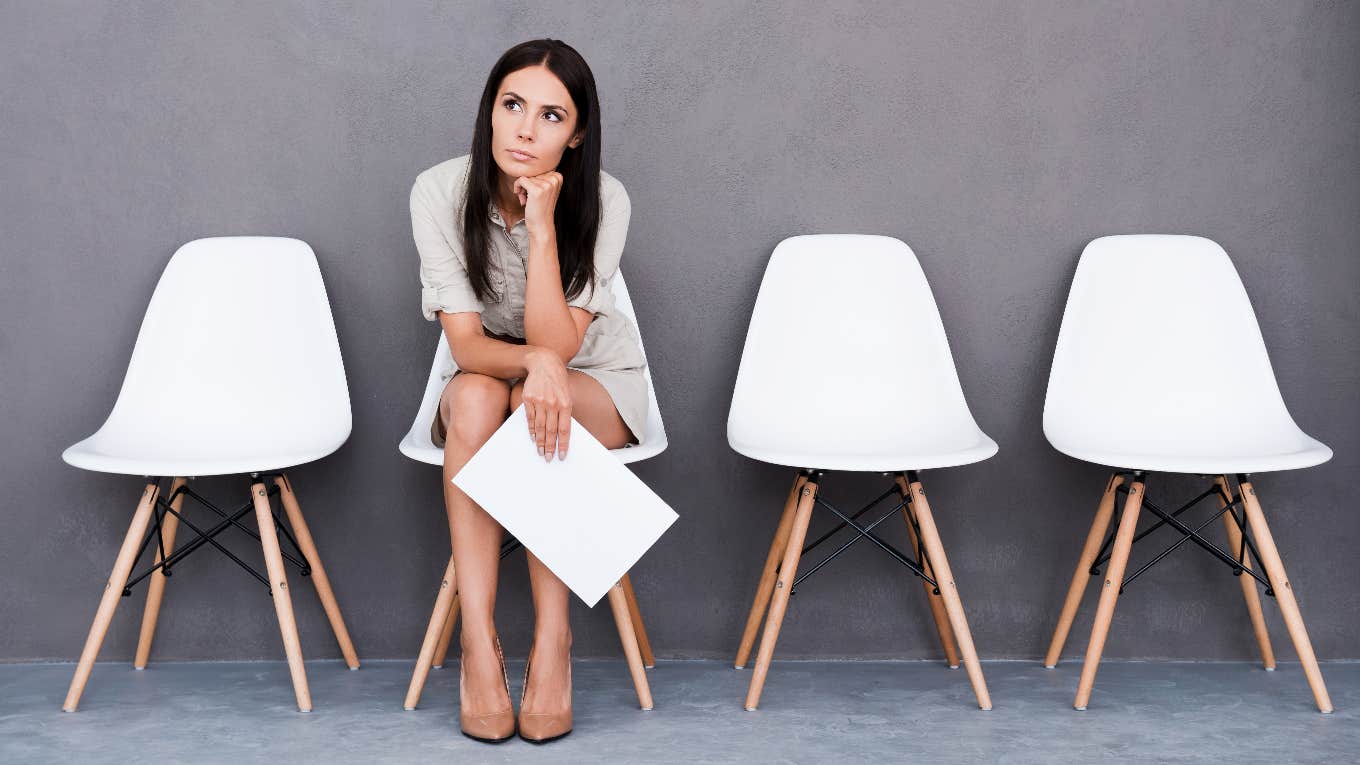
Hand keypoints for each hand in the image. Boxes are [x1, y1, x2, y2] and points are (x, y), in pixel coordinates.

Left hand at [512, 171, 562, 243]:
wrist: (542, 225)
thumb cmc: (541, 208)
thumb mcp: (546, 190)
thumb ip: (542, 177)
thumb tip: (527, 163)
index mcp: (558, 177)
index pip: (538, 170)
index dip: (533, 181)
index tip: (535, 193)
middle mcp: (554, 179)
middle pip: (532, 173)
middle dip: (528, 185)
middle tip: (531, 198)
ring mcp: (546, 184)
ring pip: (525, 177)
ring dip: (523, 189)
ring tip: (529, 201)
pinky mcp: (537, 190)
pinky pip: (520, 180)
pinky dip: (517, 188)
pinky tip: (522, 199)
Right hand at [522, 346, 571, 461]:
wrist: (543, 363)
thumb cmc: (558, 381)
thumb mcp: (567, 394)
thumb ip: (565, 412)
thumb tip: (562, 432)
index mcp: (565, 404)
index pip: (564, 430)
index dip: (562, 444)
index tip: (561, 455)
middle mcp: (553, 403)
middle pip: (551, 431)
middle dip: (550, 447)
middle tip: (549, 458)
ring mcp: (540, 401)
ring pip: (540, 426)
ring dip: (540, 442)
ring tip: (541, 452)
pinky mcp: (528, 398)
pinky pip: (530, 418)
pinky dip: (532, 430)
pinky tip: (533, 438)